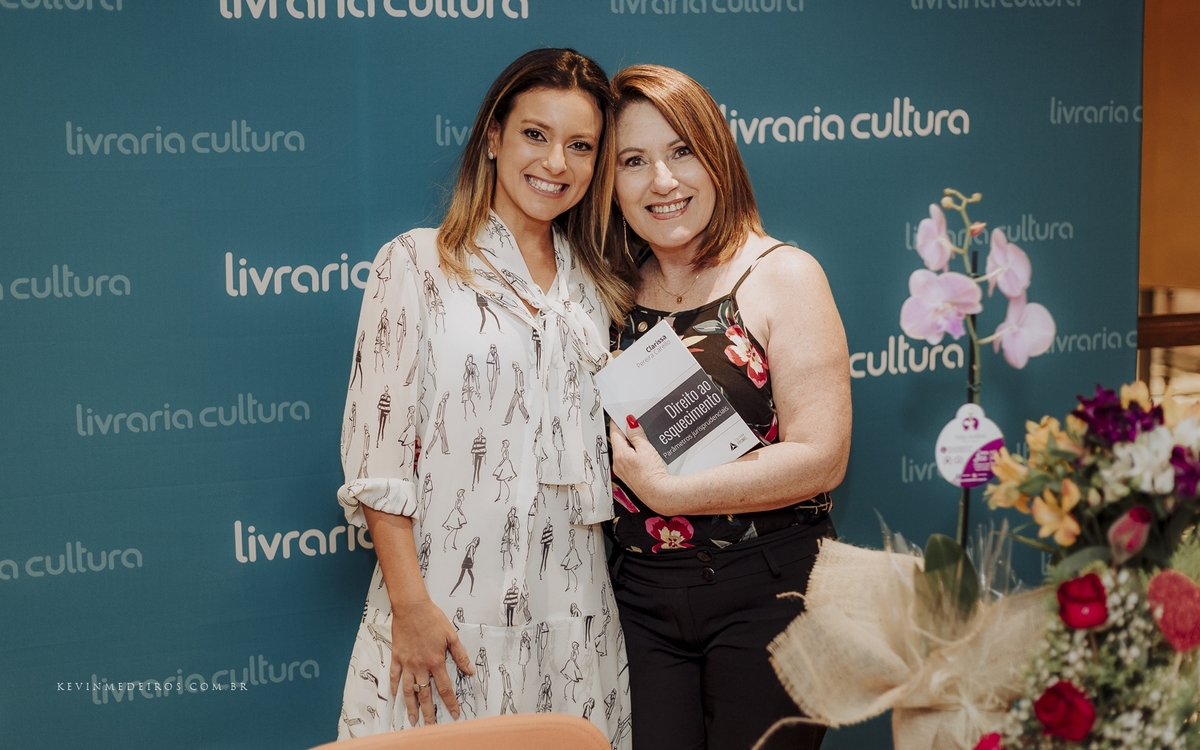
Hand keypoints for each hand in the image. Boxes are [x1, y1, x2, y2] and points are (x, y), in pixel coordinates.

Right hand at [389, 597, 473, 725]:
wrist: (412, 608)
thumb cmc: (432, 619)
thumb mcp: (451, 635)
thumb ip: (460, 655)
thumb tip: (470, 671)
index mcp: (436, 661)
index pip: (445, 688)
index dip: (450, 703)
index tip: (454, 714)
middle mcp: (420, 666)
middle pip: (425, 694)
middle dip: (428, 712)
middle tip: (430, 726)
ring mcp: (407, 663)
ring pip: (408, 690)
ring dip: (411, 706)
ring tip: (412, 719)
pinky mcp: (397, 657)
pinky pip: (394, 676)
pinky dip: (394, 688)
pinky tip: (395, 697)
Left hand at [609, 415, 675, 513]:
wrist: (658, 493)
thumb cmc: (652, 473)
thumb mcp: (646, 449)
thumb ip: (637, 434)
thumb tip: (630, 422)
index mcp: (619, 454)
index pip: (615, 432)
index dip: (618, 422)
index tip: (620, 414)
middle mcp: (617, 463)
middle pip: (618, 442)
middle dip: (624, 432)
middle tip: (633, 424)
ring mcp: (621, 471)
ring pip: (622, 451)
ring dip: (629, 444)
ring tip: (640, 438)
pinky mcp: (627, 476)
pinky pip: (626, 460)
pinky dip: (631, 453)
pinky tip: (641, 453)